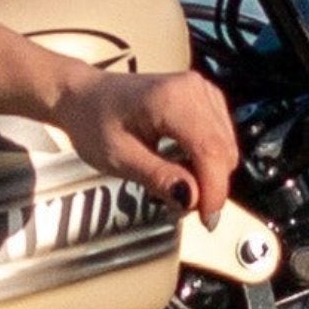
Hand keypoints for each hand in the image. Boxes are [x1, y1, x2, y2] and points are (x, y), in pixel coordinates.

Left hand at [50, 65, 239, 226]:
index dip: (214, 189)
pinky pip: (220, 137)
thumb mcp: (118, 157)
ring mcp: (203, 91)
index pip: (210, 150)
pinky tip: (180, 164)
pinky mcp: (205, 98)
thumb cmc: (92, 122)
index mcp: (171, 99)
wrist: (82, 95)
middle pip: (223, 150)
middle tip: (177, 204)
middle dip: (209, 185)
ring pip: (225, 146)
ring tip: (173, 182)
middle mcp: (194, 89)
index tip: (206, 219)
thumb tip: (191, 199)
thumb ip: (157, 177)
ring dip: (208, 173)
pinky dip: (206, 159)